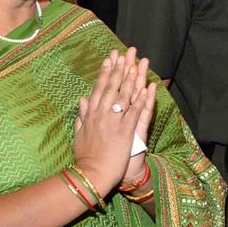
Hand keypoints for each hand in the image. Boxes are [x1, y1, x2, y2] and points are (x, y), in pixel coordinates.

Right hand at [73, 48, 155, 195]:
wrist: (91, 175)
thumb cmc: (85, 158)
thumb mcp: (79, 134)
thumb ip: (82, 116)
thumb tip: (81, 98)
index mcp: (91, 115)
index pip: (99, 89)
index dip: (105, 73)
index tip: (109, 59)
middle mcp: (102, 115)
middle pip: (112, 87)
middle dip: (119, 68)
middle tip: (125, 52)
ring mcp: (114, 122)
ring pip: (124, 96)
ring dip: (131, 78)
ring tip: (137, 62)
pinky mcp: (126, 132)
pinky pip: (136, 112)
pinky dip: (142, 99)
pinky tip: (148, 87)